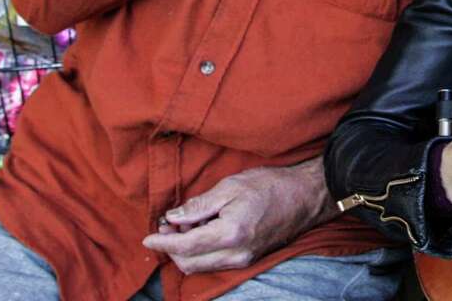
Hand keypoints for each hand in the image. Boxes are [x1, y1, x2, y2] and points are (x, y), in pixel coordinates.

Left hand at [141, 160, 335, 273]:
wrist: (305, 196)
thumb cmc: (270, 185)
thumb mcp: (231, 186)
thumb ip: (199, 205)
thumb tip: (173, 218)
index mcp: (230, 233)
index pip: (185, 246)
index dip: (162, 243)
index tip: (146, 237)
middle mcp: (236, 254)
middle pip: (189, 263)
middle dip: (171, 247)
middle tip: (168, 224)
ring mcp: (243, 260)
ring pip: (200, 266)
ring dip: (186, 250)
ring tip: (187, 224)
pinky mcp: (248, 259)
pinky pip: (215, 263)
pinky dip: (201, 251)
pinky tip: (204, 230)